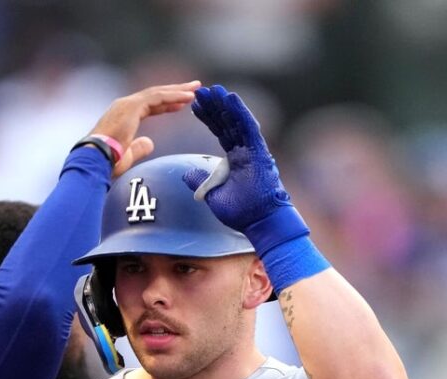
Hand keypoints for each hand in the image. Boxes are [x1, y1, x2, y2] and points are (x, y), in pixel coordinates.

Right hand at [87, 80, 200, 177]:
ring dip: (178, 91)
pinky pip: (157, 98)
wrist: (95, 159)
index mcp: (122, 116)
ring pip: (158, 94)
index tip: (181, 105)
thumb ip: (138, 147)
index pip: (149, 106)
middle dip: (175, 92)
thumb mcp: (127, 155)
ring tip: (196, 88)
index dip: (166, 105)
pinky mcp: (132, 106)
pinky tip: (188, 98)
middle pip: (155, 96)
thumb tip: (150, 142)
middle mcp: (124, 106)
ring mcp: (127, 104)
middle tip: (193, 88)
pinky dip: (174, 97)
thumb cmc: (106, 162)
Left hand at [181, 84, 293, 231]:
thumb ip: (200, 181)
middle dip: (214, 106)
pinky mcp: (260, 152)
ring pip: (237, 121)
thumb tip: (186, 174)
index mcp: (236, 158)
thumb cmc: (241, 212)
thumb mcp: (212, 194)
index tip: (195, 106)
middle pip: (228, 122)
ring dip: (225, 104)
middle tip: (200, 90)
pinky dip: (240, 112)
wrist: (259, 222)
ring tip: (213, 89)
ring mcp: (253, 150)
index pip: (221, 132)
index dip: (208, 118)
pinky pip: (249, 128)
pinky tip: (230, 98)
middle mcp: (246, 150)